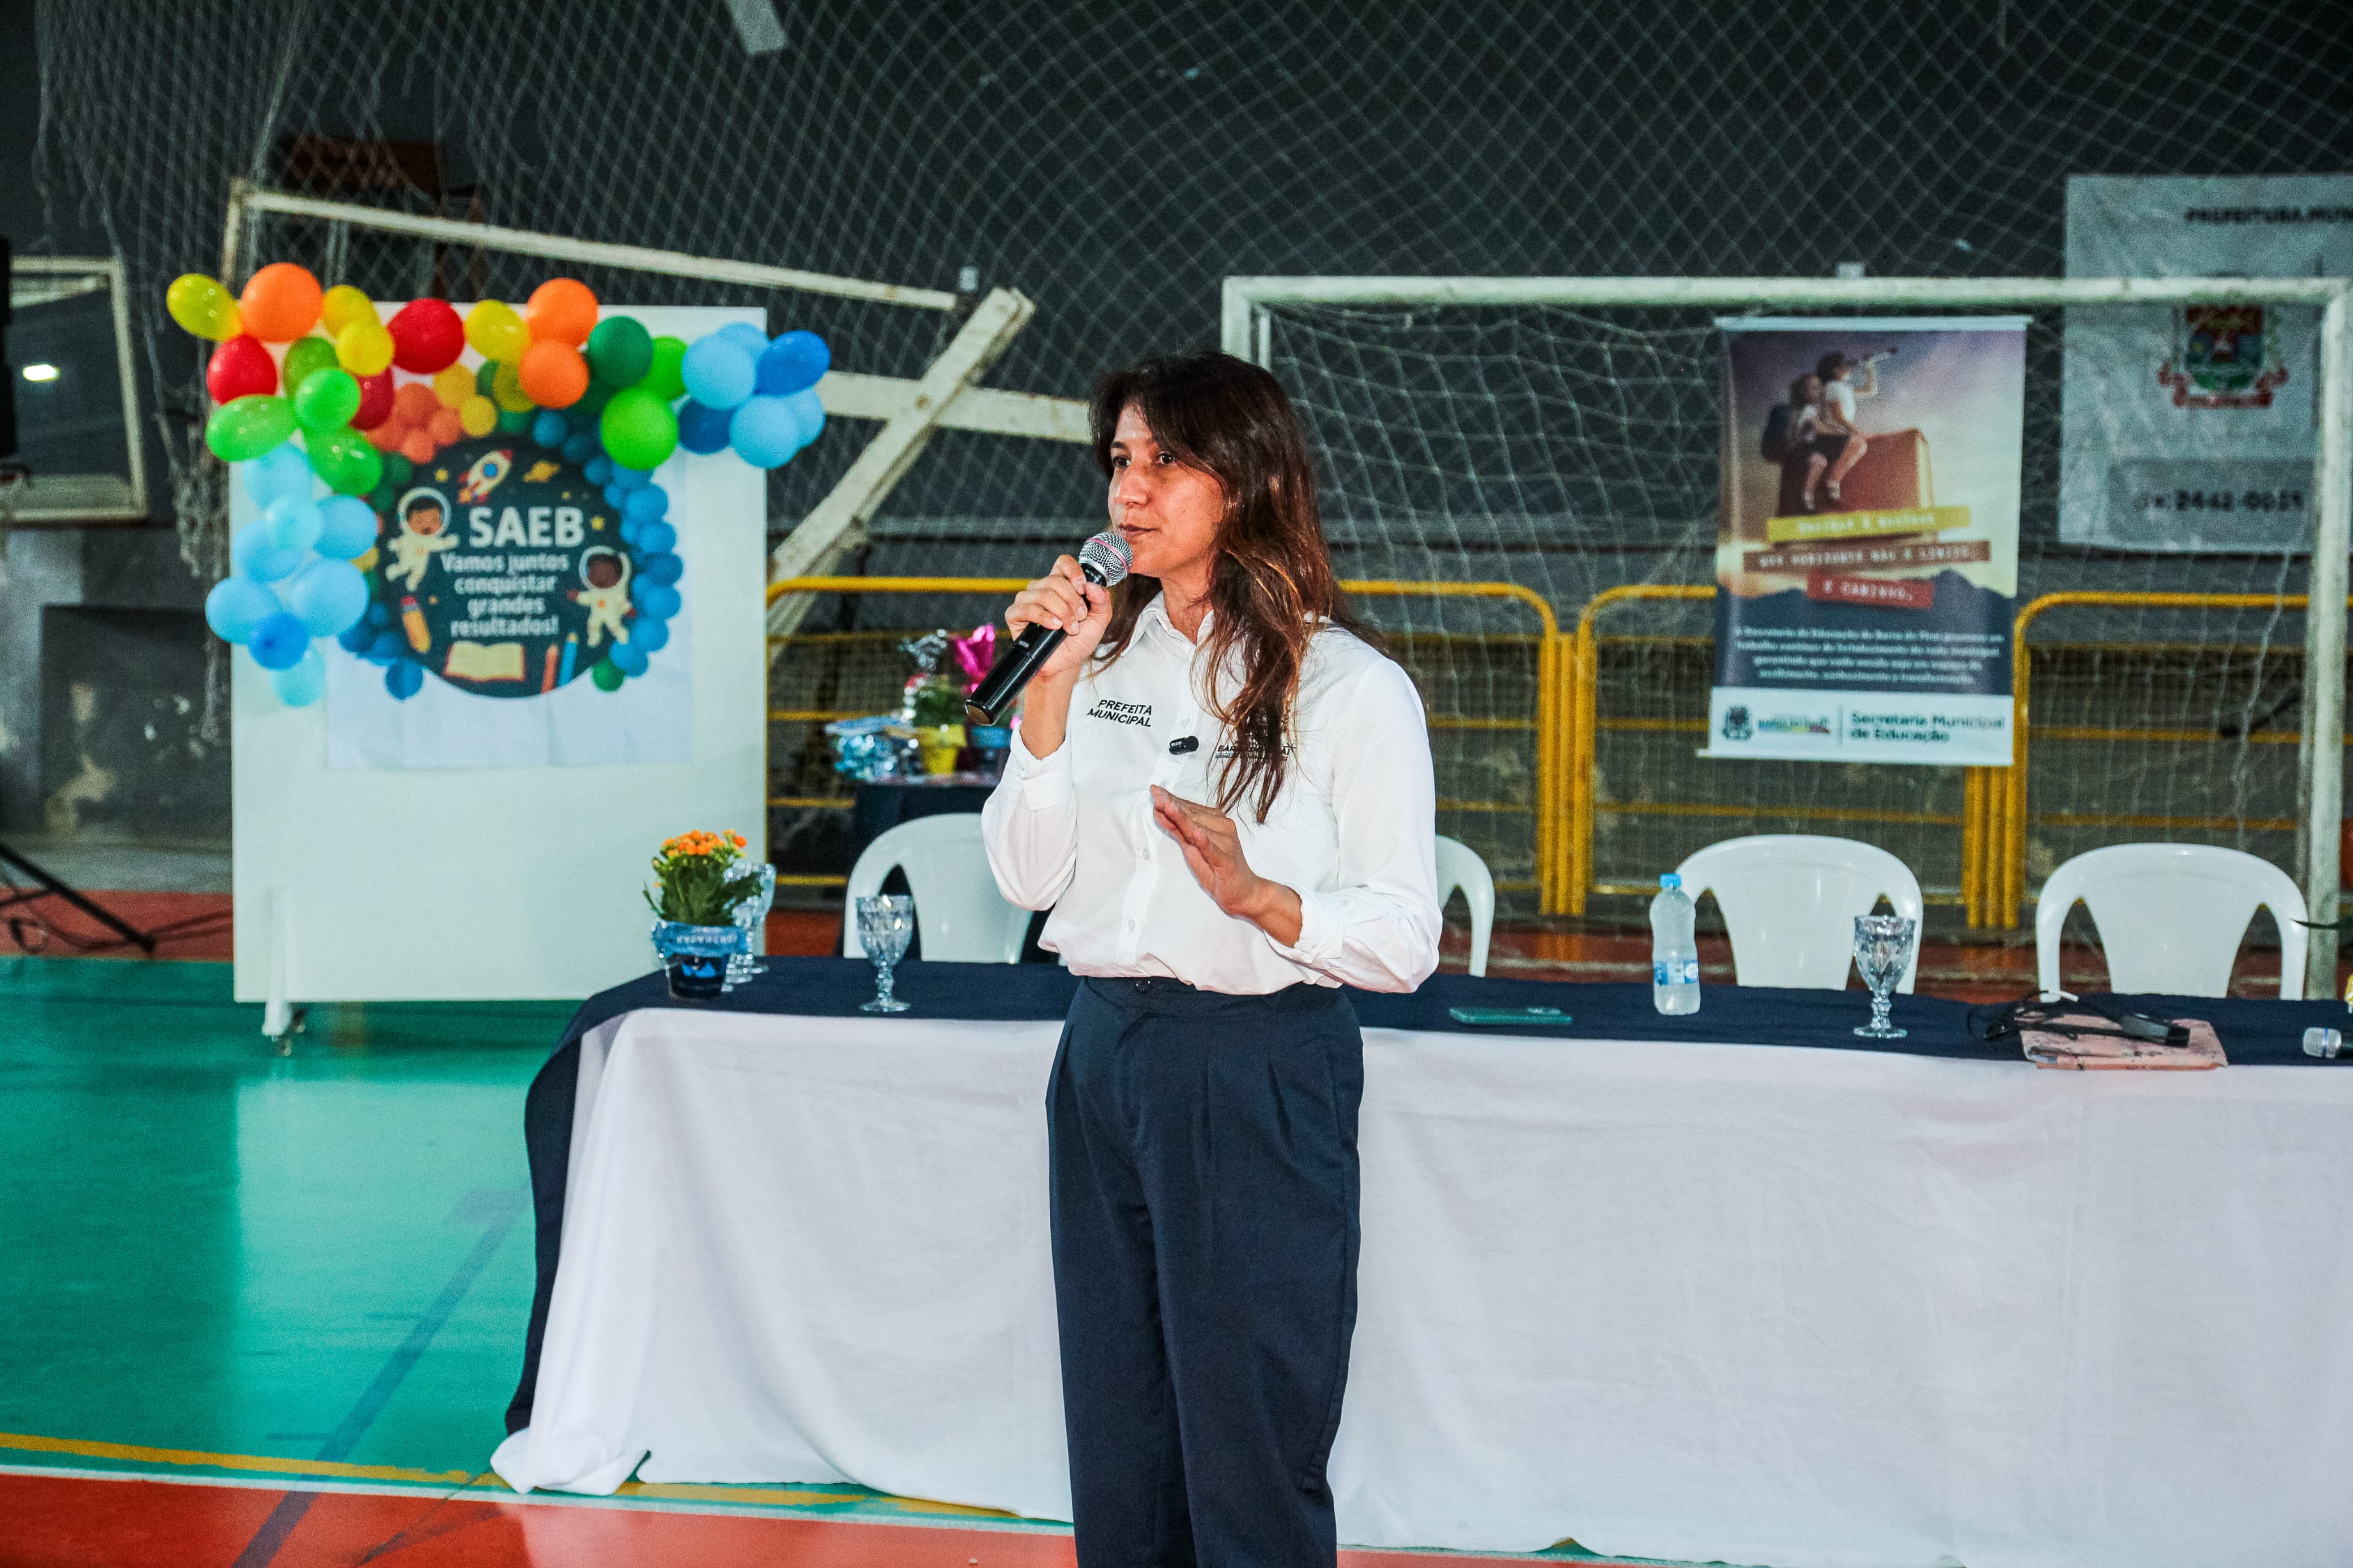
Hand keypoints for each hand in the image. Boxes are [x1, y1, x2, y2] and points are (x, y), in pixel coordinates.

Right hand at [1006, 555, 1110, 685]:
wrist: (1065, 664)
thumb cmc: (1078, 641)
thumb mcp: (1099, 621)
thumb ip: (1102, 601)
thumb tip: (1093, 586)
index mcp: (1061, 585)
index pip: (1063, 563)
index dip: (1073, 571)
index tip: (1082, 588)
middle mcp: (1042, 589)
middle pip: (1055, 580)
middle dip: (1072, 601)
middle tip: (1080, 618)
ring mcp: (1027, 600)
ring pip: (1043, 593)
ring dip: (1062, 612)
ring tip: (1069, 628)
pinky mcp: (1015, 615)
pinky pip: (1027, 608)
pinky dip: (1043, 617)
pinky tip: (1054, 627)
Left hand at [1151, 785, 1302, 945]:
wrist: (1244, 893)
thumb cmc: (1217, 870)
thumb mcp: (1192, 849)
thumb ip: (1178, 831)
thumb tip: (1160, 811)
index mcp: (1216, 823)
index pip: (1190, 809)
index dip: (1171, 799)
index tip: (1154, 789)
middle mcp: (1223, 828)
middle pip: (1192, 815)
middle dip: (1171, 804)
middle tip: (1154, 793)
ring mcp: (1226, 843)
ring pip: (1199, 828)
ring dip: (1182, 818)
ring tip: (1166, 806)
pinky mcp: (1227, 861)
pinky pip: (1213, 850)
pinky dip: (1205, 841)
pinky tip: (1196, 833)